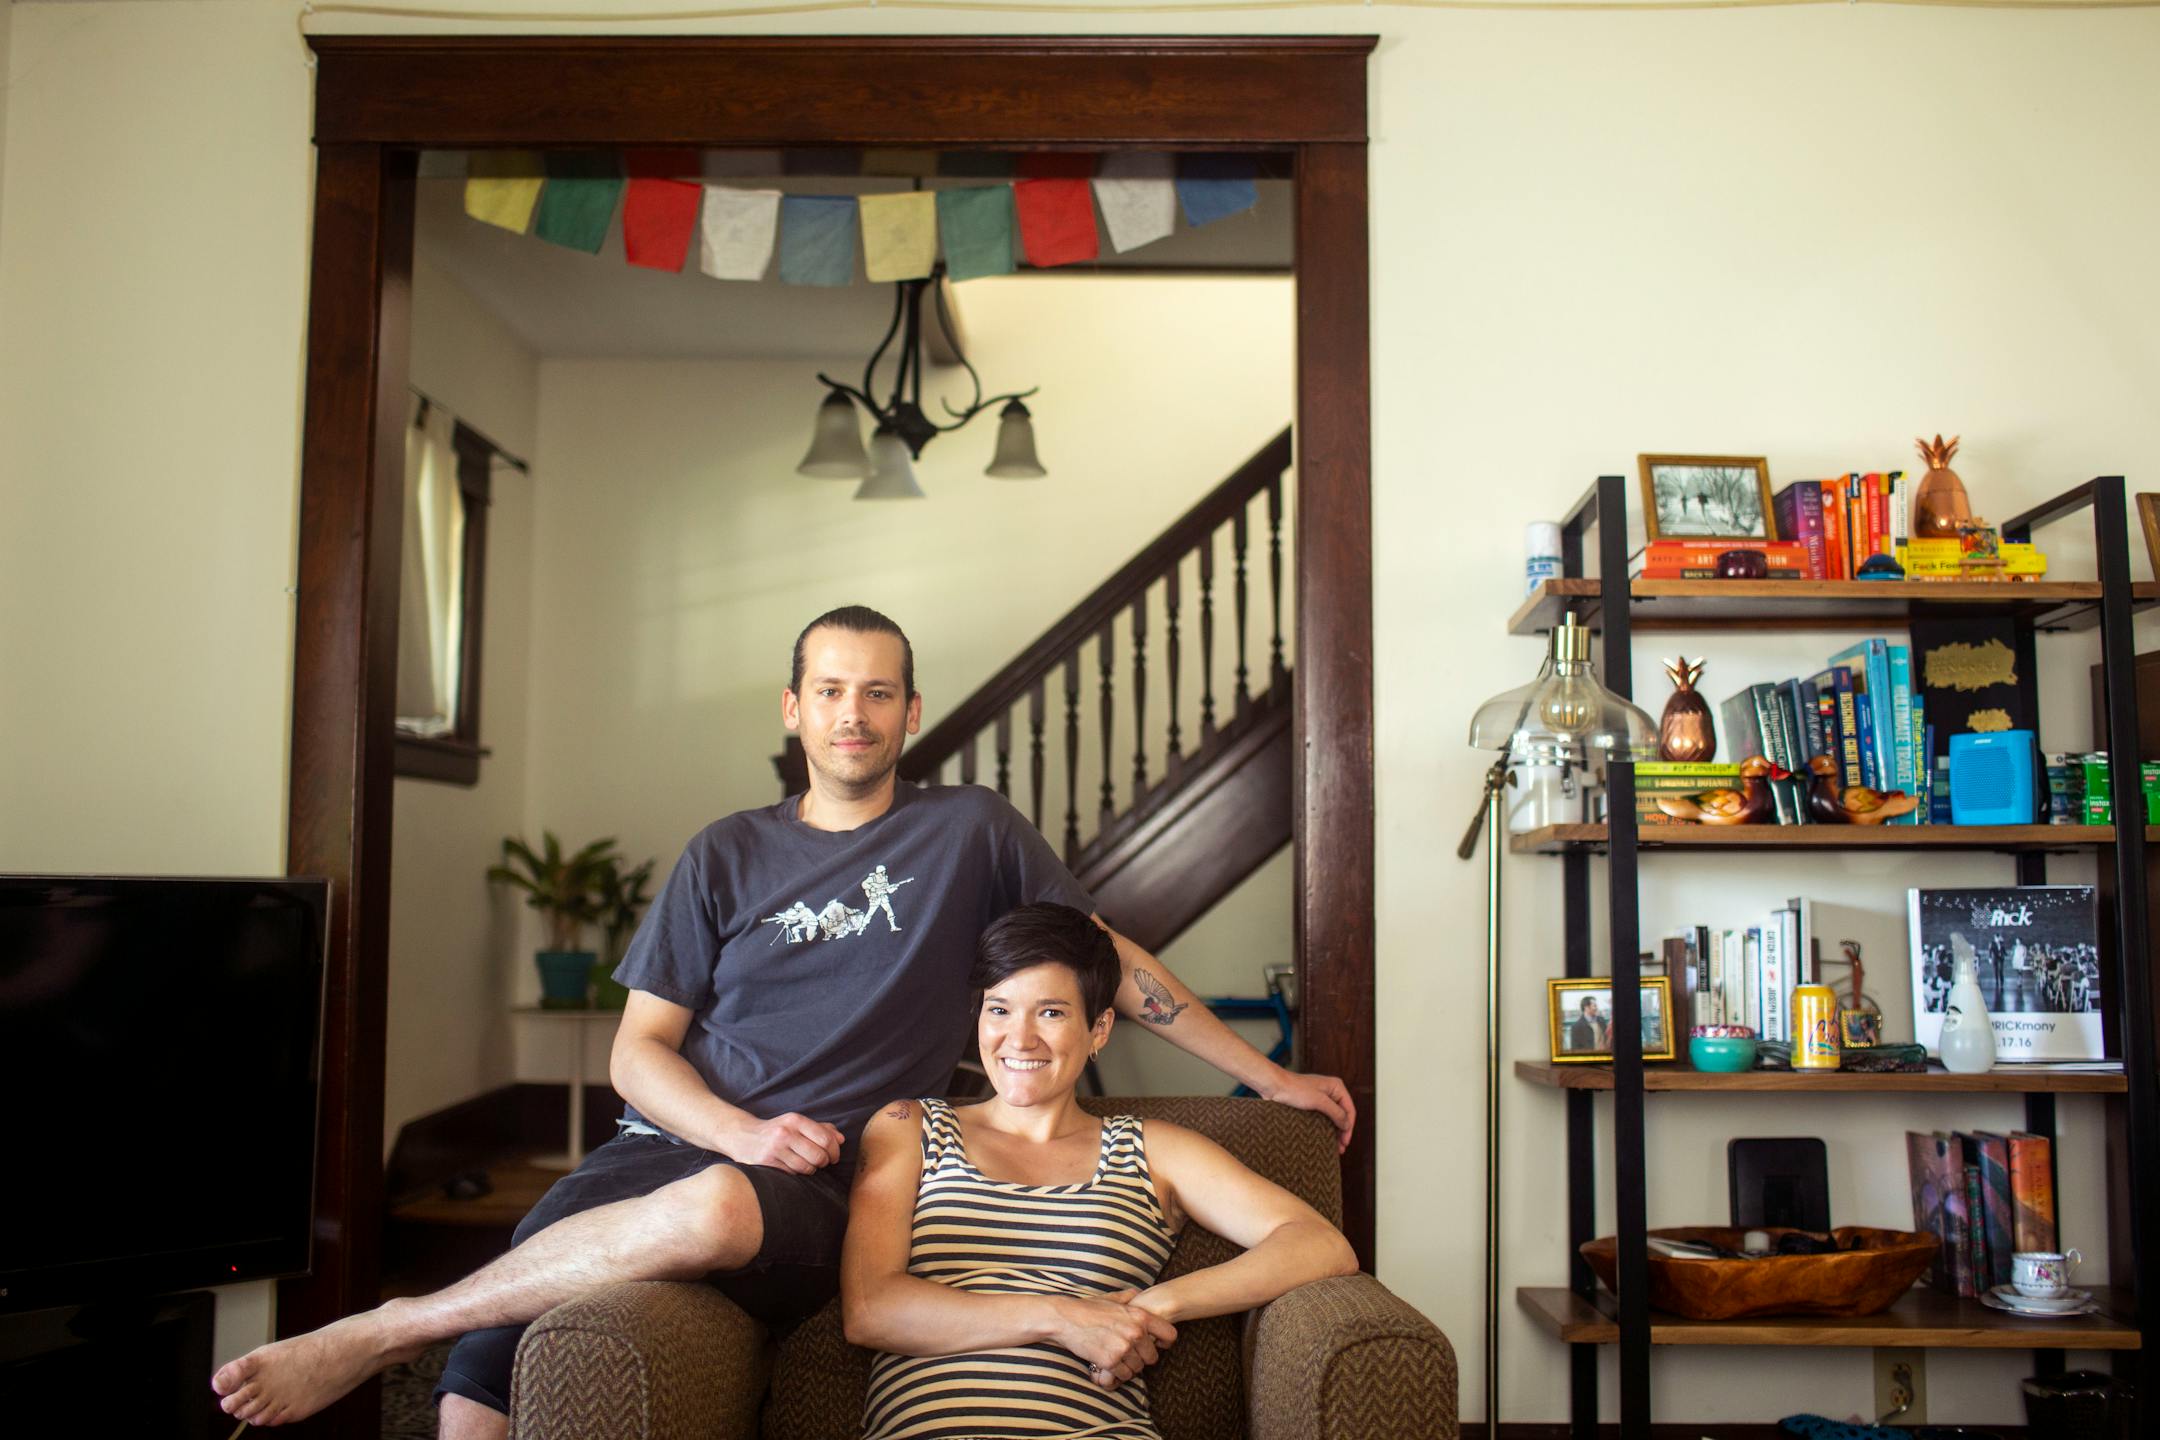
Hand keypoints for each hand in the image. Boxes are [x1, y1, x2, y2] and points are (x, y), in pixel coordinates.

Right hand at [719, 1112, 843, 1173]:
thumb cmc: (776, 1130)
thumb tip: (841, 1139)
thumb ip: (821, 1129)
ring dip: (810, 1169)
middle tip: (821, 1162)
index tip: (833, 1157)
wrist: (743, 1137)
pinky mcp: (767, 1163)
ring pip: (807, 1167)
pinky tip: (791, 1167)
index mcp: (795, 1120)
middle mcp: (785, 1133)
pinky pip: (793, 1174)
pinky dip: (797, 1173)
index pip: (826, 1139)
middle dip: (824, 1162)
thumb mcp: (797, 1124)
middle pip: (819, 1156)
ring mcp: (775, 1149)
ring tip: (805, 1164)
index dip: (834, 1151)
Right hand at [1047, 1291, 1176, 1388]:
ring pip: (1137, 1368)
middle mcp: (1135, 1332)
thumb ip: (1129, 1297)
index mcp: (1140, 1316)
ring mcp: (1123, 1347)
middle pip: (1152, 1357)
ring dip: (1128, 1367)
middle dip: (1142, 1358)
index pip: (1170, 1335)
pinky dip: (1116, 1373)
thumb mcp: (1112, 1298)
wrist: (1065, 1318)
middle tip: (1128, 1354)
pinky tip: (1107, 1363)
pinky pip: (1123, 1374)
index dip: (1163, 1342)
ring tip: (1116, 1358)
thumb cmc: (1088, 1308)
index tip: (1155, 1344)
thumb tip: (1139, 1294)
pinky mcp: (1110, 1361)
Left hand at [1260, 1070, 1355, 1152]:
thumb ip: (1336, 1113)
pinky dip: (1326, 1128)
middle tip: (1341, 1148)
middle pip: (1342, 1115)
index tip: (1346, 1141)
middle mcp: (1330, 1092)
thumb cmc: (1295, 1089)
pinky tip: (1326, 1139)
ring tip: (1335, 1148)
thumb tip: (1347, 1125)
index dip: (1349, 1126)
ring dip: (1334, 1132)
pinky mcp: (1311, 1105)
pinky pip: (1323, 1118)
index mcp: (1336, 1087)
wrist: (1275, 1086)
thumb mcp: (1319, 1101)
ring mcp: (1321, 1098)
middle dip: (1342, 1131)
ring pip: (1332, 1118)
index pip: (1349, 1109)